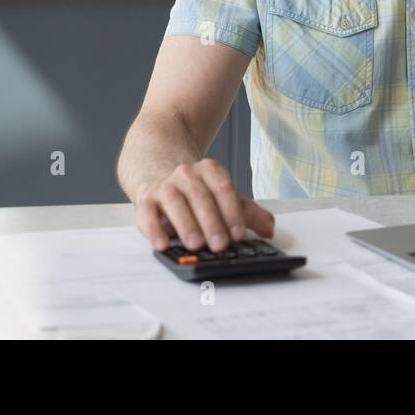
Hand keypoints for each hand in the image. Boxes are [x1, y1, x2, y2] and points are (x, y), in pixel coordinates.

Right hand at [133, 158, 275, 252]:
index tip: (238, 233)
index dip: (232, 211)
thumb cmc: (194, 191)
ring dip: (186, 224)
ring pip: (174, 201)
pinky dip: (153, 229)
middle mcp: (186, 174)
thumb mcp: (222, 198)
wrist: (156, 169)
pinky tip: (161, 244)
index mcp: (210, 171)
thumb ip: (247, 213)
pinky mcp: (144, 198)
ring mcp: (164, 185)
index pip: (223, 188)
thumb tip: (269, 230)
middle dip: (211, 222)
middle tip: (220, 244)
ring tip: (195, 244)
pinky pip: (146, 212)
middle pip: (200, 196)